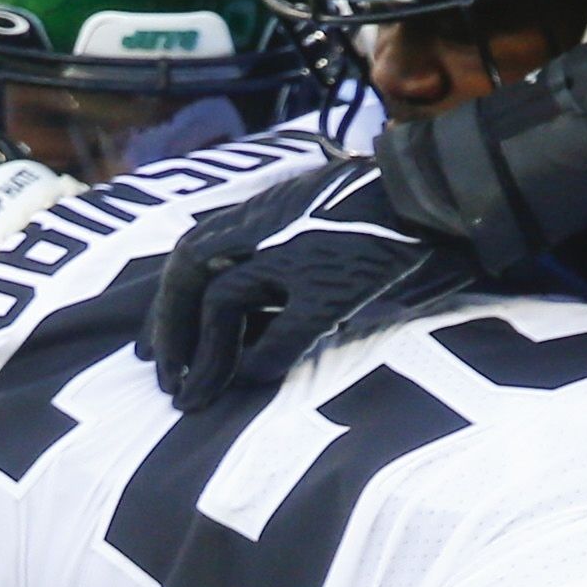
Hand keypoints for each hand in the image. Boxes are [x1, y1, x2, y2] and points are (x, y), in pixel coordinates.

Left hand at [142, 158, 472, 408]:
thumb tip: (257, 303)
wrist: (436, 191)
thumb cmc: (384, 210)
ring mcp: (299, 250)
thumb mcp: (315, 218)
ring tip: (192, 396)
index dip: (165, 302)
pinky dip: (264, 358)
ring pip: (223, 300)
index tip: (150, 347)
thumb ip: (282, 246)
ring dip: (204, 353)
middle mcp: (269, 224)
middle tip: (164, 380)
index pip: (192, 253)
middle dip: (168, 330)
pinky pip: (286, 329)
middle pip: (190, 271)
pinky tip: (257, 383)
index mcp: (264, 210)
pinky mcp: (336, 282)